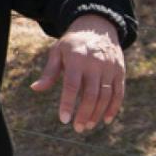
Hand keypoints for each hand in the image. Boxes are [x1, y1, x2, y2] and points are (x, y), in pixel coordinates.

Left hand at [30, 14, 124, 132]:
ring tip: (88, 125)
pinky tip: (106, 119)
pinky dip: (113, 108)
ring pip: (105, 96)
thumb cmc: (72, 43)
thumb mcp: (57, 52)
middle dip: (84, 114)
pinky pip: (119, 93)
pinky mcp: (120, 72)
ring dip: (97, 113)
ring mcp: (109, 68)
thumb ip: (49, 72)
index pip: (72, 86)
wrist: (98, 27)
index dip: (68, 104)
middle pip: (91, 94)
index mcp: (76, 59)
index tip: (64, 120)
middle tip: (78, 128)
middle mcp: (95, 64)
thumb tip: (35, 88)